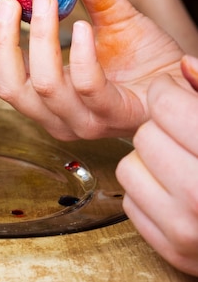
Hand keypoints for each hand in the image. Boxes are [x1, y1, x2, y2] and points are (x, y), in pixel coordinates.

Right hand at [0, 0, 184, 139]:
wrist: (182, 82)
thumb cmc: (145, 58)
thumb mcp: (110, 18)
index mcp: (43, 97)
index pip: (2, 69)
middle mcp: (55, 115)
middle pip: (8, 85)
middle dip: (1, 39)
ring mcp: (83, 121)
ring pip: (44, 85)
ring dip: (40, 37)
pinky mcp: (113, 116)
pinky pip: (88, 86)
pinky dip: (82, 53)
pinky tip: (84, 27)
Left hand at [115, 55, 197, 276]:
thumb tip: (184, 65)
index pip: (165, 105)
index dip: (167, 93)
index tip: (174, 96)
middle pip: (144, 136)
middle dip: (160, 129)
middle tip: (183, 136)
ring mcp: (187, 229)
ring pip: (129, 167)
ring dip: (149, 162)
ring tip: (181, 165)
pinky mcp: (171, 249)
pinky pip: (130, 203)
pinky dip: (148, 194)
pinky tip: (176, 194)